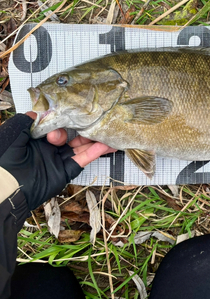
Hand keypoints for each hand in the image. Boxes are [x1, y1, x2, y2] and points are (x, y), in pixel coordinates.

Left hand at [0, 113, 115, 209]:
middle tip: (98, 117)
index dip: (65, 117)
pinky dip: (93, 153)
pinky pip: (80, 160)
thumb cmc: (5, 161)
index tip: (75, 110)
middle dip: (84, 126)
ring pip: (79, 146)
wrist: (6, 189)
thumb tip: (39, 112)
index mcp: (36, 138)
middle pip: (71, 134)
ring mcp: (57, 160)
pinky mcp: (64, 172)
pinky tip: (105, 145)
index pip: (56, 124)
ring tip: (110, 130)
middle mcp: (49, 148)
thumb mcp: (13, 135)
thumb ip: (26, 122)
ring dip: (94, 139)